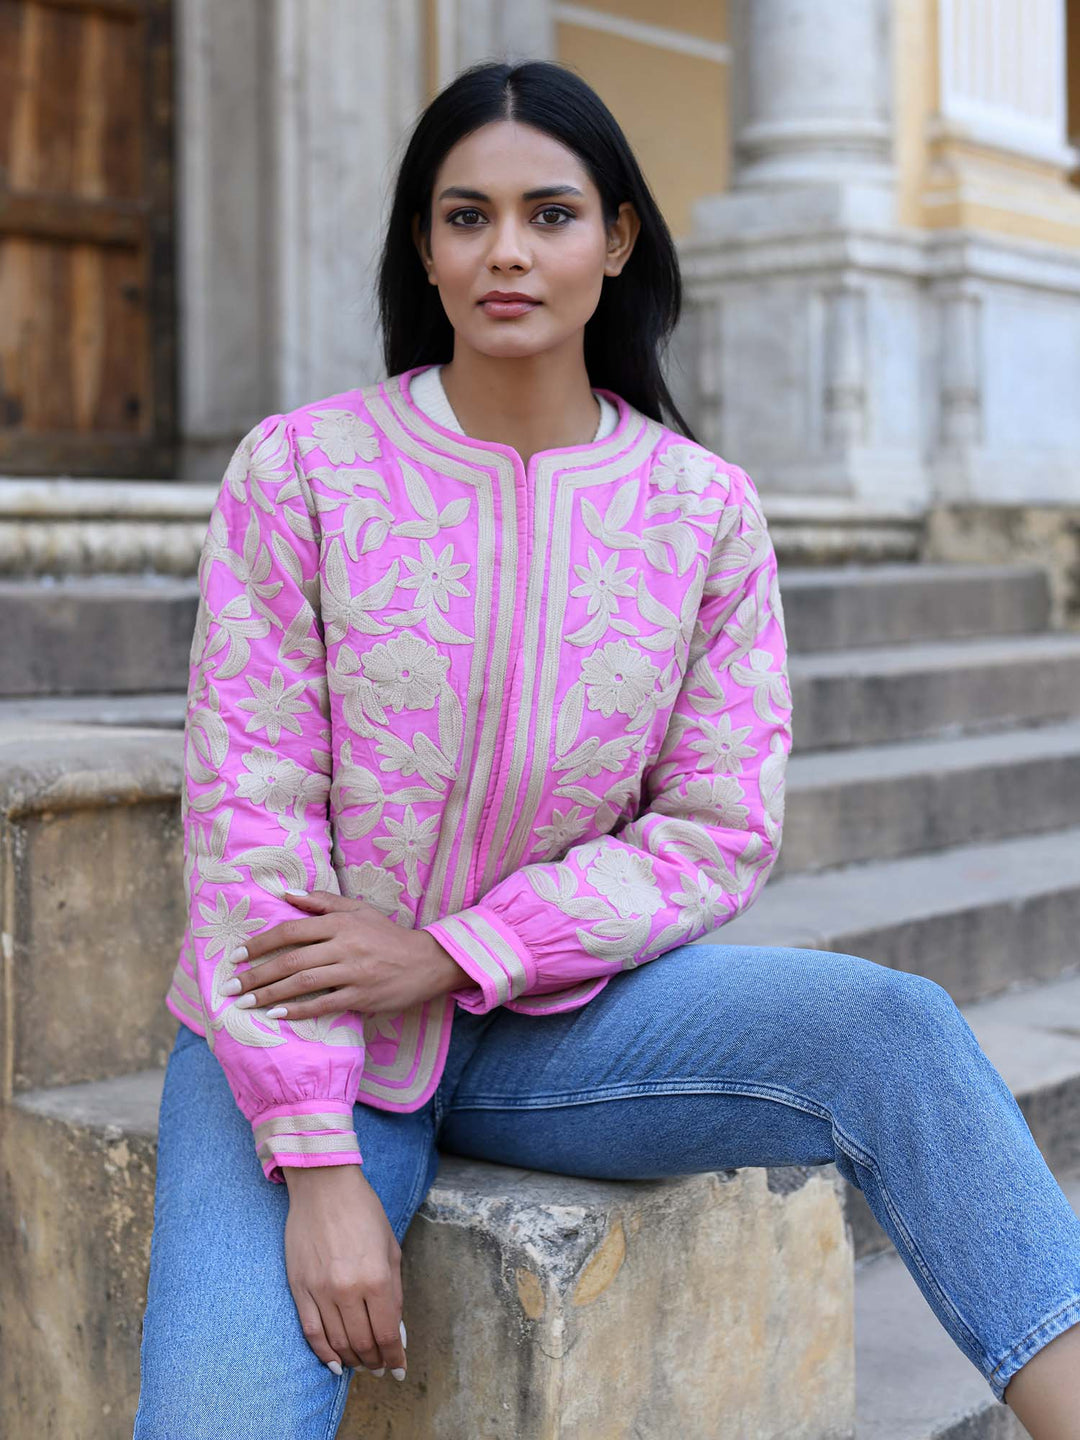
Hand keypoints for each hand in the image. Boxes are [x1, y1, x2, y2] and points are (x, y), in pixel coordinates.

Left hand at [220, 890, 475, 1019]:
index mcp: (340, 923)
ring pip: (303, 983)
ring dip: (269, 994)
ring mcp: (353, 972)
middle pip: (291, 960)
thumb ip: (323, 902)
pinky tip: (276, 1015)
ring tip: (245, 1003)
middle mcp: (344, 945)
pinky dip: (298, 1010)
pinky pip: (323, 1004)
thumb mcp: (358, 910)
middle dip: (257, 974)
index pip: (292, 930)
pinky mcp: (361, 996)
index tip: (239, 955)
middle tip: (231, 985)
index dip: (262, 943)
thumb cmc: (387, 935)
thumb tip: (287, 894)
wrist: (426, 962)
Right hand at [283, 1163, 407, 1378]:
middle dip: (375, 1361)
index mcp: (376, 1276)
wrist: (324, 1185)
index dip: (395, 1356)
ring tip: (362, 1364)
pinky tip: (334, 1363)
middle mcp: (347, 1288)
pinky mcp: (299, 1287)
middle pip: (363, 1343)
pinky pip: (311, 1332)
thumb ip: (395, 1291)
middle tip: (381, 1367)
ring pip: (337, 1343)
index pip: (387, 1333)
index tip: (399, 1369)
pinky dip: (323, 1354)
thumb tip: (396, 1330)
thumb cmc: (363, 1211)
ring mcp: (320, 1290)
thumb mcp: (390, 1247)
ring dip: (353, 1360)